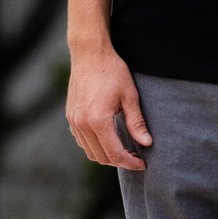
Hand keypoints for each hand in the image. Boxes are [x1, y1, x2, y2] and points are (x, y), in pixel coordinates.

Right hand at [66, 45, 151, 170]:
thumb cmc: (112, 71)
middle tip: (136, 158)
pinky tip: (108, 140)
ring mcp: (73, 121)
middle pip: (101, 157)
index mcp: (98, 120)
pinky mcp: (70, 117)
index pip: (115, 154)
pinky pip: (82, 141)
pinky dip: (95, 146)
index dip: (130, 162)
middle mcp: (82, 124)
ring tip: (124, 151)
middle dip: (120, 162)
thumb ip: (136, 122)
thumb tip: (147, 143)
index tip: (142, 164)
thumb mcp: (130, 96)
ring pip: (90, 152)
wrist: (89, 54)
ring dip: (106, 156)